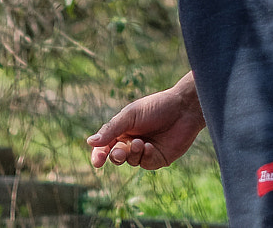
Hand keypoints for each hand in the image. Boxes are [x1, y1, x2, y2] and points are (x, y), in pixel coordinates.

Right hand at [86, 72, 204, 169]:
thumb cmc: (155, 107)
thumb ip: (111, 130)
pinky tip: (150, 146)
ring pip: (130, 162)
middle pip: (116, 156)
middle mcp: (131, 141)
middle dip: (115, 156)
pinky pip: (145, 164)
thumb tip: (90, 142)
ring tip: (140, 143)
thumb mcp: (130, 116)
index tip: (97, 162)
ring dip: (132, 154)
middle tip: (119, 152)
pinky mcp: (158, 158)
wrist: (183, 109)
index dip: (99, 154)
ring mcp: (145, 151)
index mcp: (122, 129)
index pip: (105, 145)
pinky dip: (145, 157)